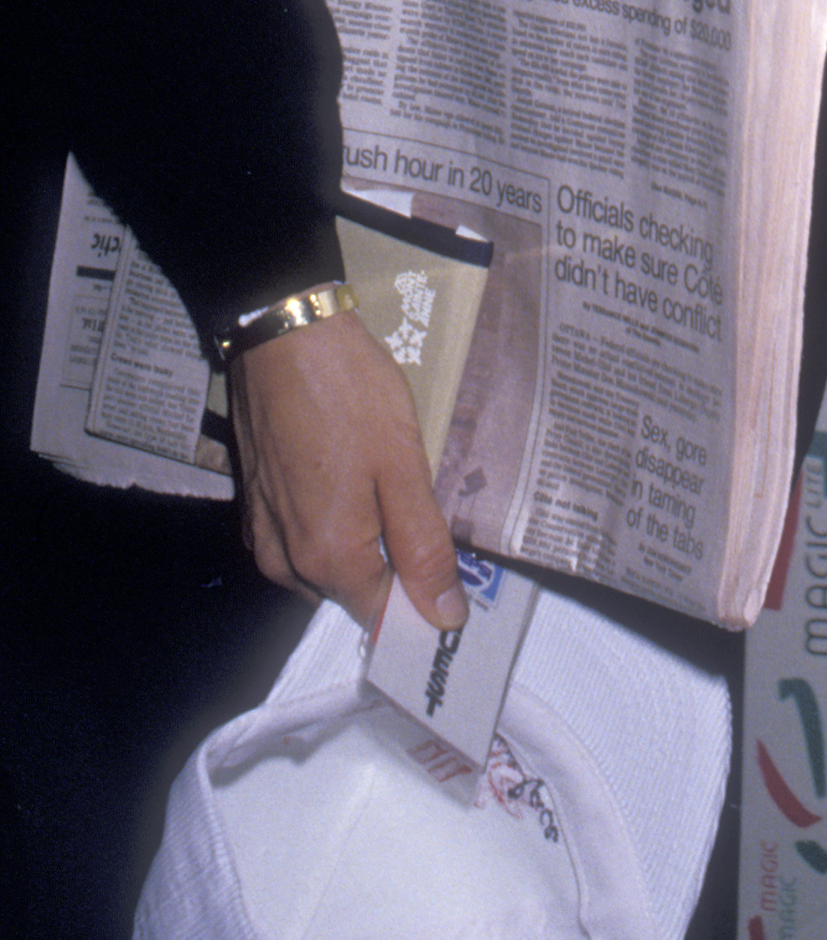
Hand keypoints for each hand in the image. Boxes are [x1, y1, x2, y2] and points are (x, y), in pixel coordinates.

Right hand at [228, 309, 465, 630]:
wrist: (284, 334)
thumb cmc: (349, 394)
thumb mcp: (402, 465)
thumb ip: (422, 546)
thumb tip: (445, 616)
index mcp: (327, 559)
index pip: (381, 614)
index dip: (419, 597)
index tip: (447, 565)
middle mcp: (286, 561)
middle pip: (352, 590)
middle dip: (390, 565)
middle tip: (420, 506)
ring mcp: (264, 532)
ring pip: (324, 565)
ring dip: (359, 541)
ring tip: (387, 484)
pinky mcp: (256, 502)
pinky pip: (300, 537)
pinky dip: (330, 522)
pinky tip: (351, 476)